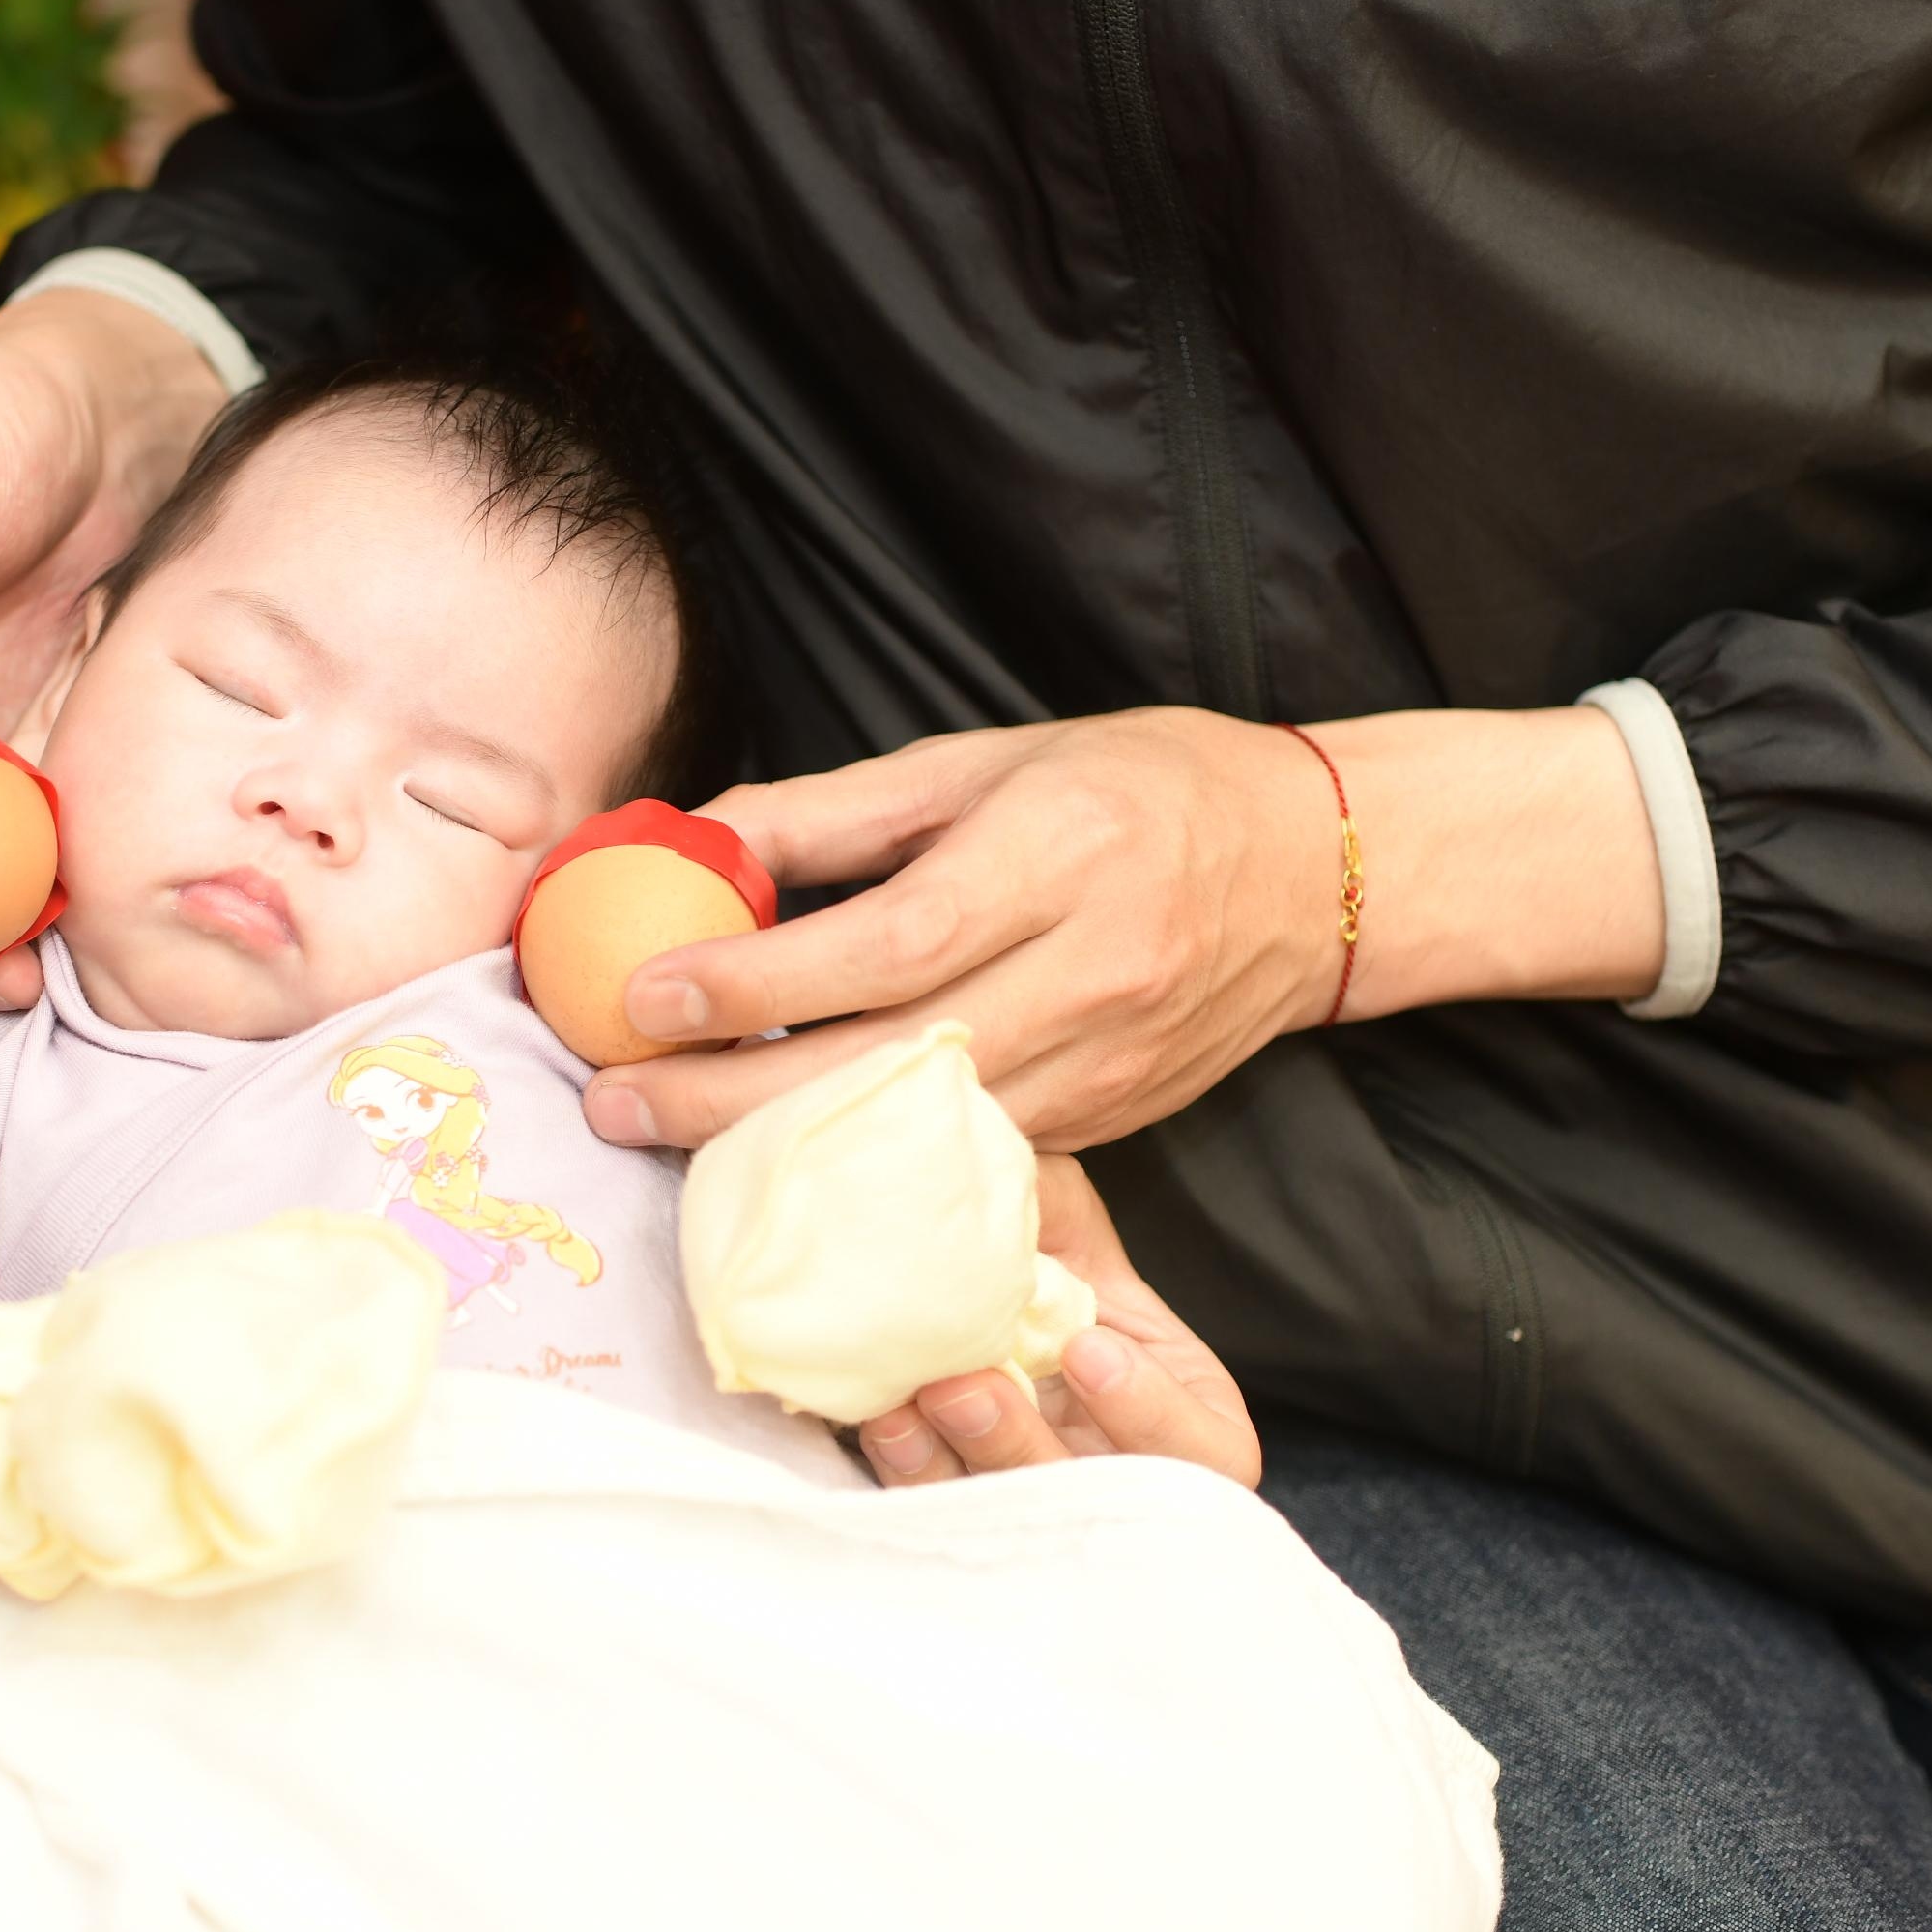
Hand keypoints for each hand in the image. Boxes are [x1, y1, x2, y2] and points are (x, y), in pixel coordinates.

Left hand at [586, 703, 1662, 1153]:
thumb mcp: (991, 759)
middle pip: (888, 1061)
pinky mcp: (1109, 1125)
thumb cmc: (1143, 788)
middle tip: (613, 1102)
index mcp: (1058, 856)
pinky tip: (778, 1170)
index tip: (644, 995)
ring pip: (922, 1133)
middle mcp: (1088, 971)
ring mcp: (1106, 1065)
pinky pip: (968, 1163)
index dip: (759, 981)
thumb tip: (696, 842)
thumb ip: (841, 809)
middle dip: (734, 1094)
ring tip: (663, 1137)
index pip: (887, 942)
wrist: (1317, 872)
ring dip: (783, 1147)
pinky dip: (867, 1171)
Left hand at [853, 1157, 1260, 1488]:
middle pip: (1088, 1508)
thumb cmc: (1050, 1273)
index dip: (1149, 1412)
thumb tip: (1004, 1168)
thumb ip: (1054, 1209)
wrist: (962, 1300)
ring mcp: (1043, 1519)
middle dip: (1022, 1445)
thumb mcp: (1070, 1232)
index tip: (1085, 1347)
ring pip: (1002, 1525)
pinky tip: (878, 1420)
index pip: (1202, 1452)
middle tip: (966, 1385)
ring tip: (905, 1403)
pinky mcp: (966, 1522)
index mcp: (1190, 1427)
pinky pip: (935, 1519)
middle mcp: (1124, 1490)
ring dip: (949, 1466)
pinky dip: (905, 1472)